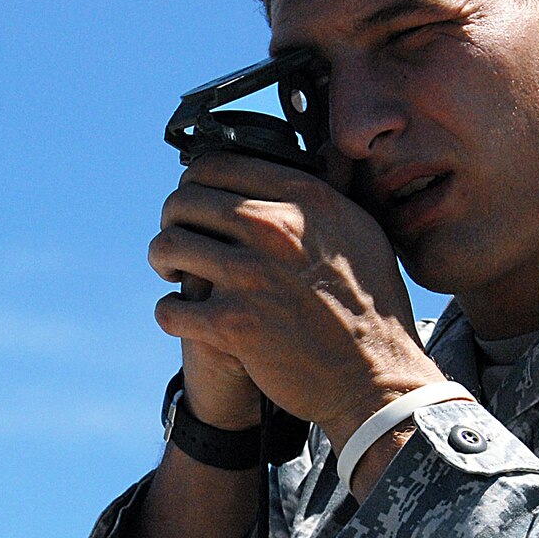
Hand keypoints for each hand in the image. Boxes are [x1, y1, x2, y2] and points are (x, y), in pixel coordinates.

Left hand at [149, 151, 444, 451]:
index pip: (217, 166)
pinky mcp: (233, 325)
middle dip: (172, 220)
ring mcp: (252, 277)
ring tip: (174, 275)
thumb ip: (328, 193)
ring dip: (163, 261)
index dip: (193, 183)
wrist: (375, 379)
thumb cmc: (372, 309)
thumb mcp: (363, 232)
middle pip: (184, 201)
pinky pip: (170, 308)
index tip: (194, 204)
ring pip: (167, 247)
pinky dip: (170, 311)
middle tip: (179, 242)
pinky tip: (183, 315)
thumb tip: (316, 158)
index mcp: (305, 200)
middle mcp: (275, 230)